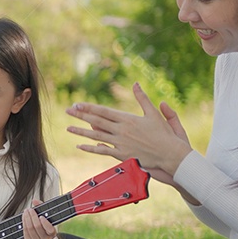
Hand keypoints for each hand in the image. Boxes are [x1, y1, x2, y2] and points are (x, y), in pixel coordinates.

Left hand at [21, 200, 56, 238]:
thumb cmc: (44, 229)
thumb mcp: (47, 219)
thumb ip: (42, 208)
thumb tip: (35, 200)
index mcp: (52, 234)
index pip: (50, 229)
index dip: (45, 223)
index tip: (41, 216)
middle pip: (37, 227)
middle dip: (32, 216)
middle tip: (29, 209)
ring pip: (29, 228)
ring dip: (26, 218)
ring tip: (26, 212)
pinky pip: (24, 231)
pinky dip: (23, 223)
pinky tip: (24, 218)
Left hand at [66, 82, 192, 182]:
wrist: (170, 154)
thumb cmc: (164, 134)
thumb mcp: (154, 113)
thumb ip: (143, 98)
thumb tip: (136, 83)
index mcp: (127, 119)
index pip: (103, 111)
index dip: (89, 107)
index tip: (78, 104)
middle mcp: (121, 130)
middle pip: (96, 121)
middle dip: (81, 115)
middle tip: (68, 111)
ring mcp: (120, 143)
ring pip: (96, 136)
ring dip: (81, 132)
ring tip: (68, 128)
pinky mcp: (121, 155)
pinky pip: (102, 151)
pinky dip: (90, 148)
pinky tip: (80, 145)